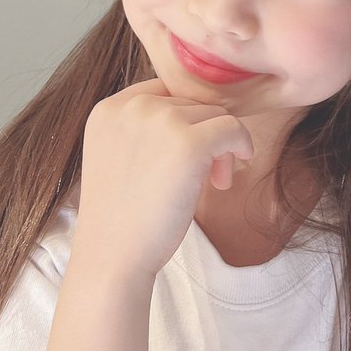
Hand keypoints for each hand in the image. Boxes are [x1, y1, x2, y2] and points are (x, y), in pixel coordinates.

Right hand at [72, 78, 253, 284]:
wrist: (113, 258)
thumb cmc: (122, 217)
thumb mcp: (118, 156)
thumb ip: (145, 129)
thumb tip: (200, 111)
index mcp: (109, 109)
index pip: (164, 92)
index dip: (183, 121)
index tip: (185, 155)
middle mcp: (132, 107)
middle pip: (192, 104)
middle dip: (203, 136)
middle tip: (202, 177)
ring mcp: (160, 121)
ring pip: (215, 115)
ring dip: (220, 147)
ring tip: (210, 183)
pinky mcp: (188, 142)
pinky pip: (232, 128)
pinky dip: (240, 146)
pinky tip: (228, 176)